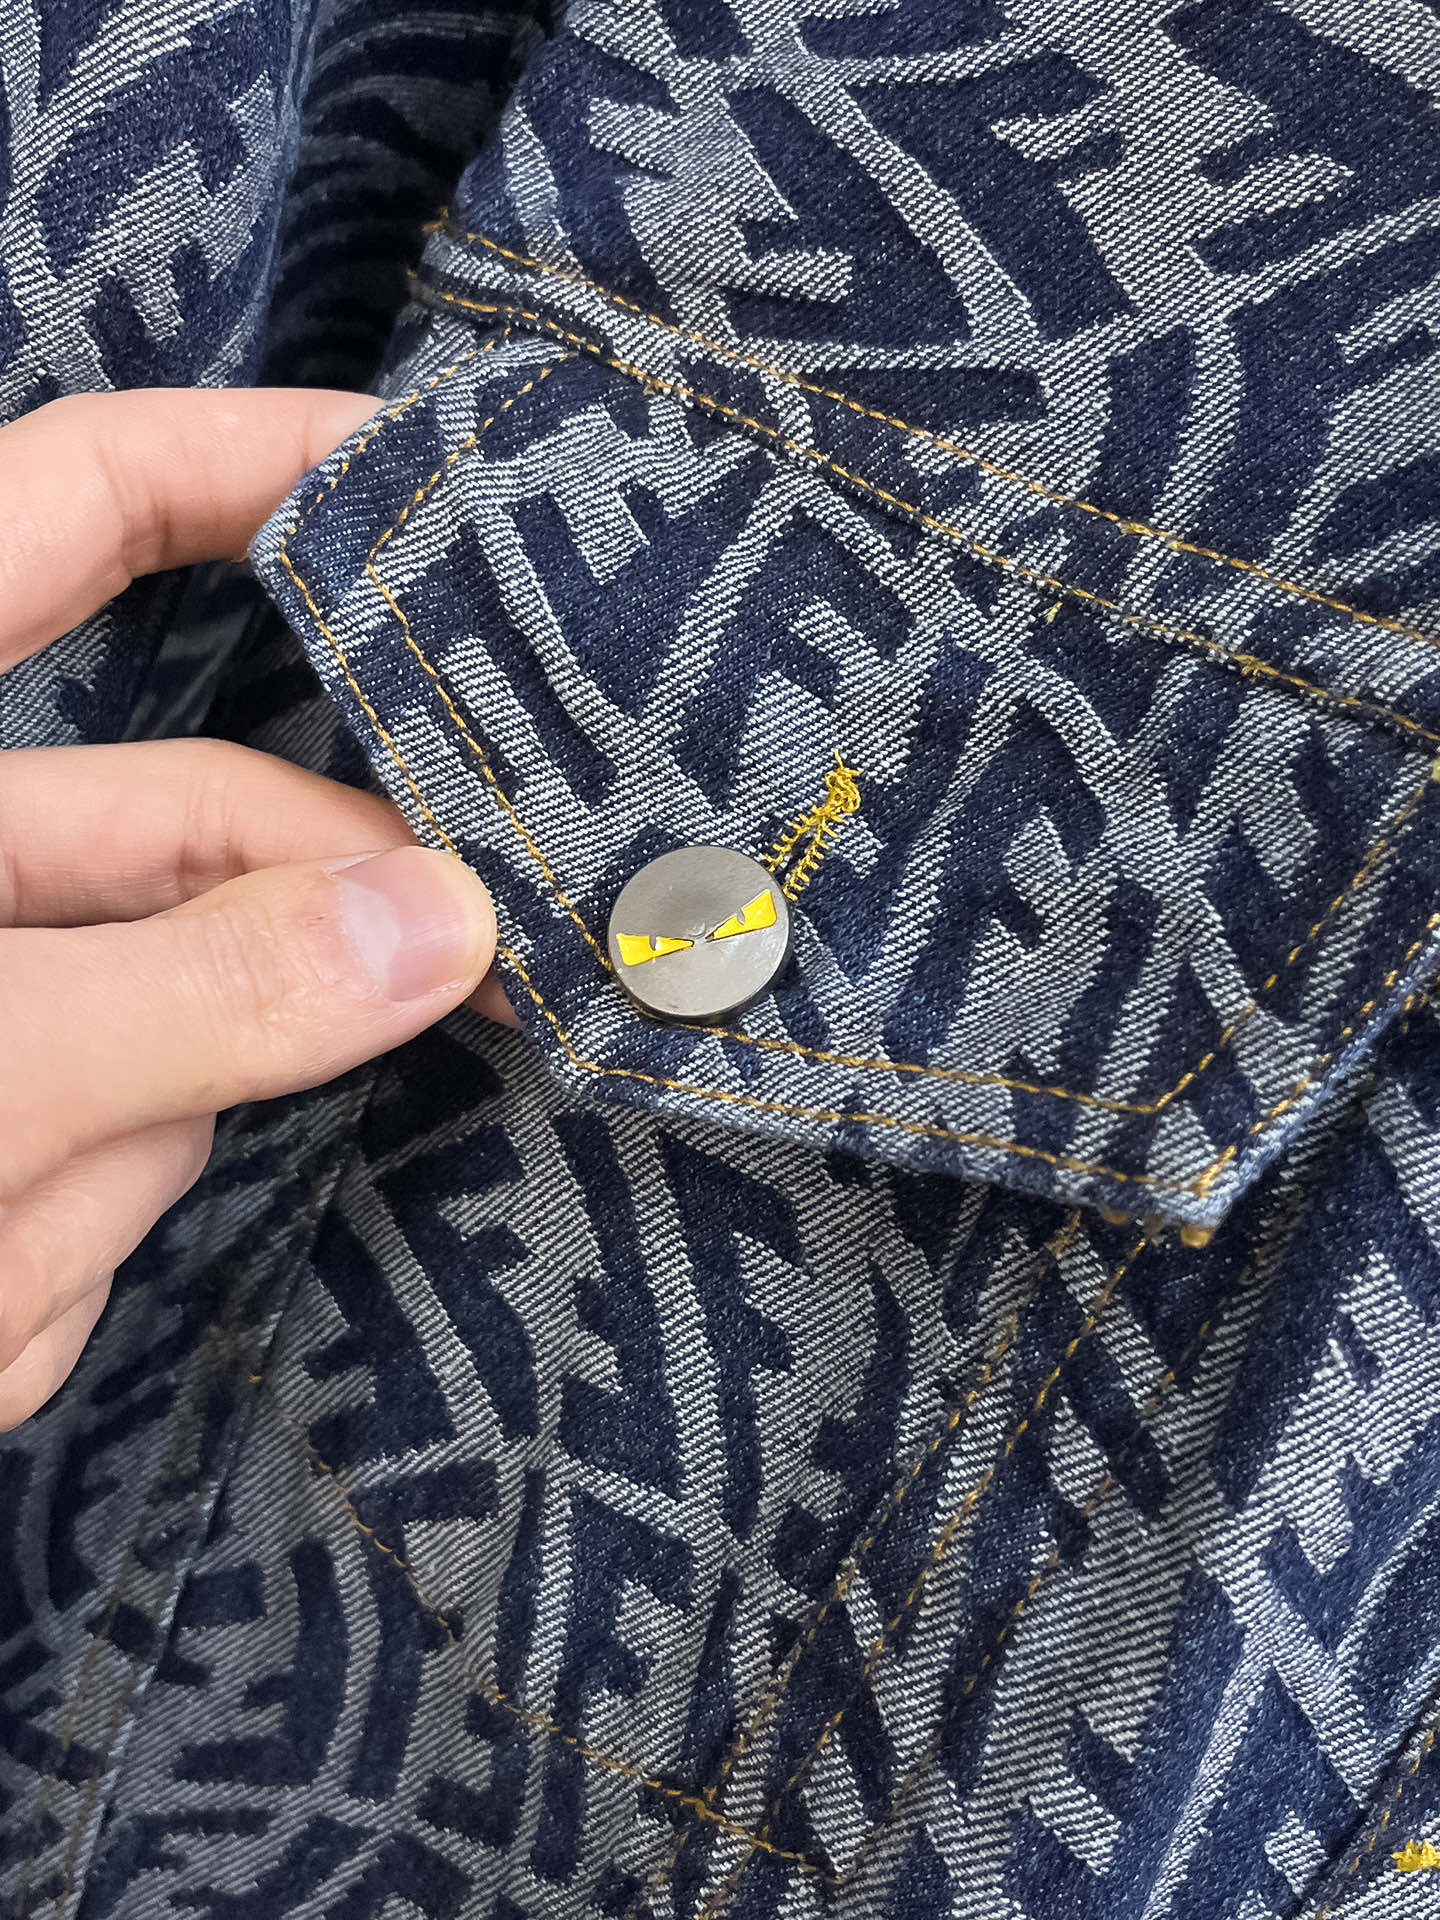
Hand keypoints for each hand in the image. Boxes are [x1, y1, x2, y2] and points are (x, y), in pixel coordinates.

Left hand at [0, 390, 504, 1426]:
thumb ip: (195, 994)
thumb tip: (448, 926)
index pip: (72, 507)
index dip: (252, 462)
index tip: (433, 472)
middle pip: (186, 832)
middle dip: (291, 930)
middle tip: (488, 959)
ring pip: (155, 1047)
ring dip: (101, 1176)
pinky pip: (91, 1180)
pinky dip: (40, 1269)